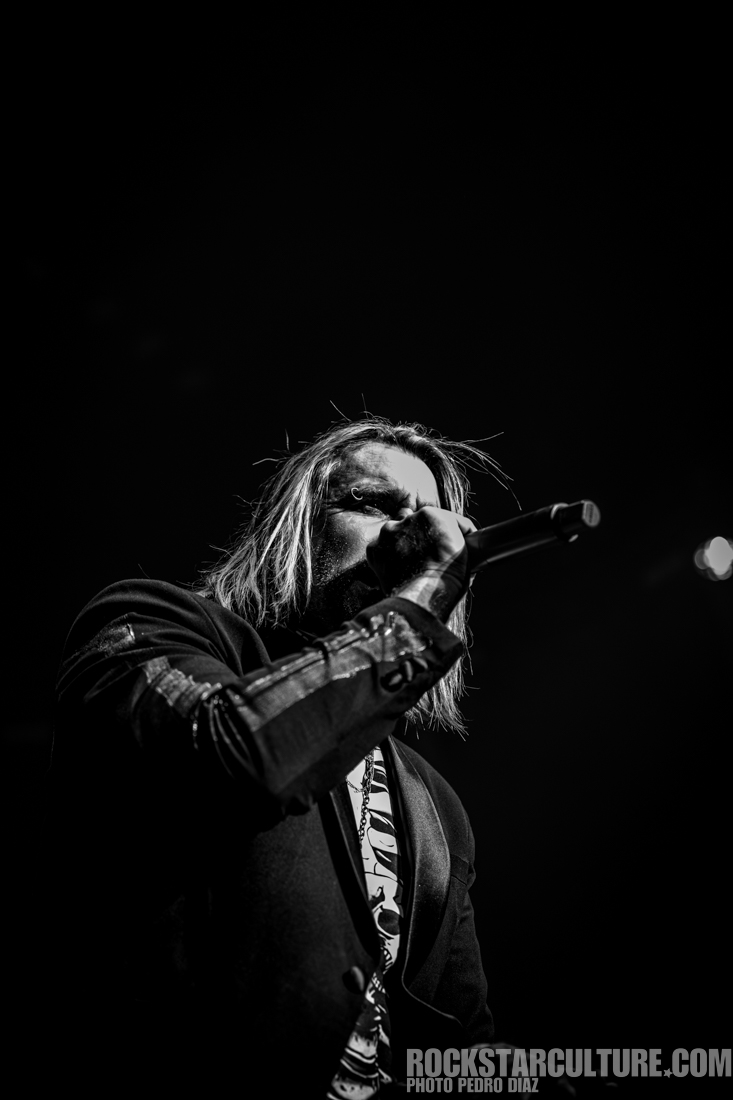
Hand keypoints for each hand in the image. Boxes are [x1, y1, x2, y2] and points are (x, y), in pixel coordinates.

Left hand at [366, 506, 476, 621]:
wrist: (425, 596)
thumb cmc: (450, 576)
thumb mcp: (464, 550)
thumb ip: (455, 538)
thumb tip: (454, 543)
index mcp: (431, 514)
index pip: (443, 519)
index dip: (450, 533)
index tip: (451, 545)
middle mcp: (406, 518)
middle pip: (417, 524)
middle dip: (423, 537)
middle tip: (430, 555)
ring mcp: (387, 533)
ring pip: (397, 535)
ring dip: (404, 545)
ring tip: (412, 564)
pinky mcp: (374, 550)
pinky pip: (382, 550)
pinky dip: (389, 558)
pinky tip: (398, 570)